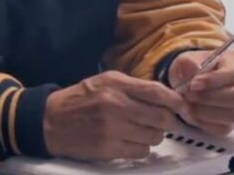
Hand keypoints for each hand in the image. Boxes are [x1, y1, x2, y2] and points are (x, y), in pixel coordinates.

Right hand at [44, 70, 186, 160]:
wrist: (52, 121)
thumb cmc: (81, 99)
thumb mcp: (105, 81)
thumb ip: (134, 86)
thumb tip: (166, 96)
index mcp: (116, 84)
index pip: (157, 92)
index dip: (176, 101)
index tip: (181, 106)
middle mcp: (116, 105)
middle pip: (162, 118)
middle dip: (168, 121)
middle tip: (164, 121)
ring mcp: (113, 129)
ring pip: (154, 137)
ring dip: (153, 135)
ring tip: (140, 130)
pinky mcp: (109, 149)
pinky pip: (141, 152)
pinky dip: (141, 148)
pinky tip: (130, 140)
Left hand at [169, 48, 233, 136]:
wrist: (190, 83)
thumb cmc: (193, 68)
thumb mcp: (186, 60)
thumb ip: (187, 63)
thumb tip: (193, 69)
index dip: (214, 80)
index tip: (193, 84)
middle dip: (210, 98)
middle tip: (188, 95)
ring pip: (233, 115)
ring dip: (205, 112)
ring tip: (187, 104)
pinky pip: (223, 128)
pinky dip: (204, 123)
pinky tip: (192, 113)